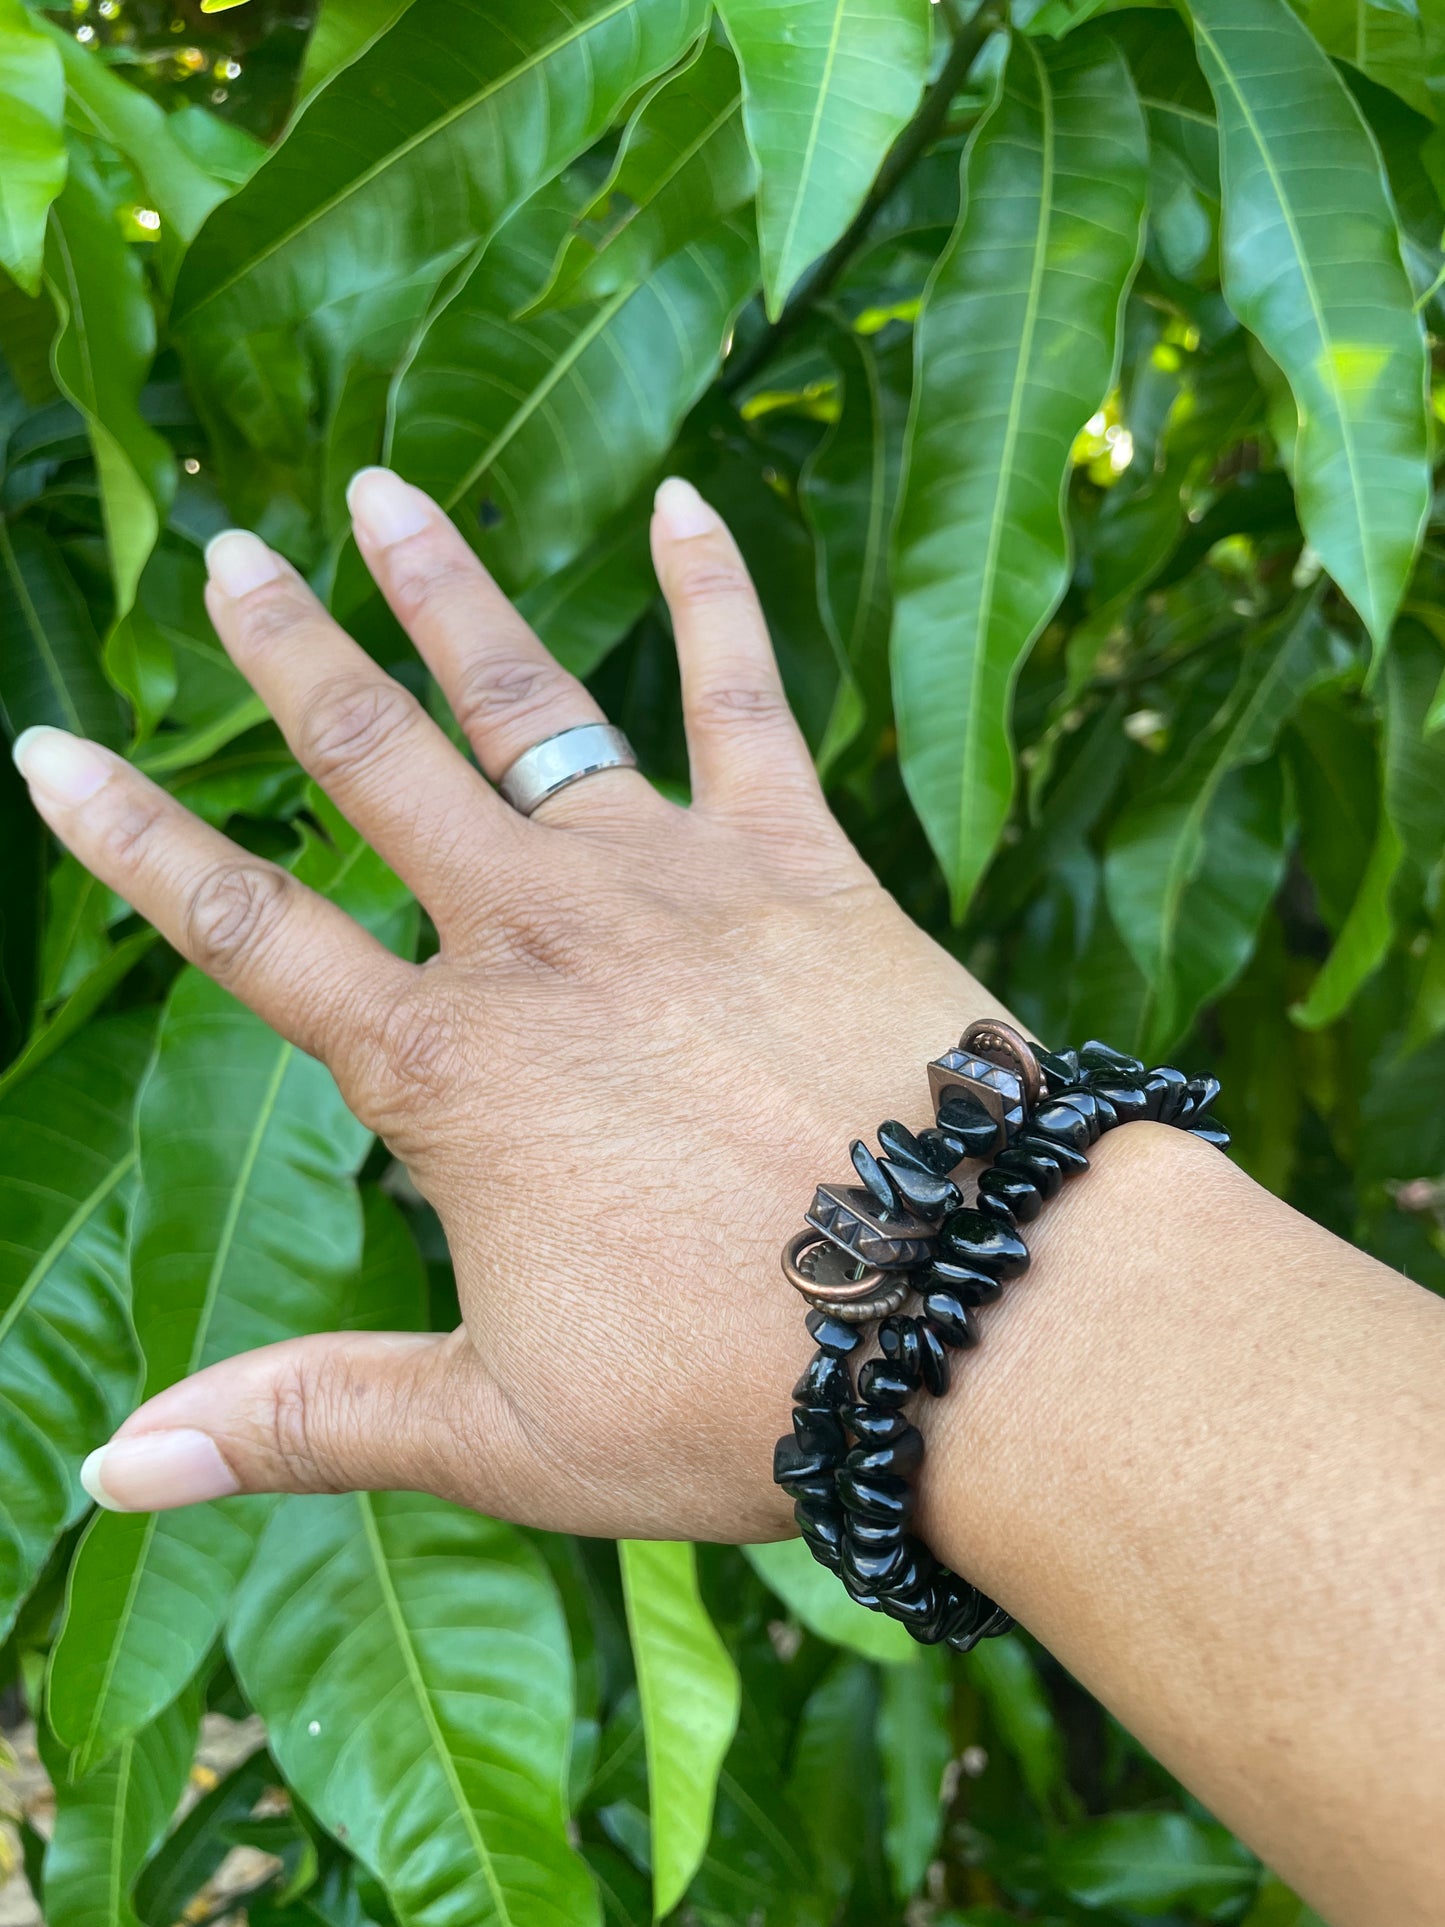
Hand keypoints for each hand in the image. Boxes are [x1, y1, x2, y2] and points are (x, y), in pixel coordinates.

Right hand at [15, 470, 1006, 1542]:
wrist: (974, 1317)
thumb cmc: (741, 1388)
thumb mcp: (502, 1430)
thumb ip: (309, 1417)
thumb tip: (117, 1469)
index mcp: (446, 1071)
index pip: (242, 932)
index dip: (133, 842)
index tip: (46, 752)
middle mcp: (536, 942)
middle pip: (374, 768)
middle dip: (289, 655)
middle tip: (225, 554)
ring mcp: (669, 879)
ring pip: (527, 699)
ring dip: (444, 591)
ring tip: (379, 493)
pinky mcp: (801, 858)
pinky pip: (745, 695)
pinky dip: (714, 592)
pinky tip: (680, 496)